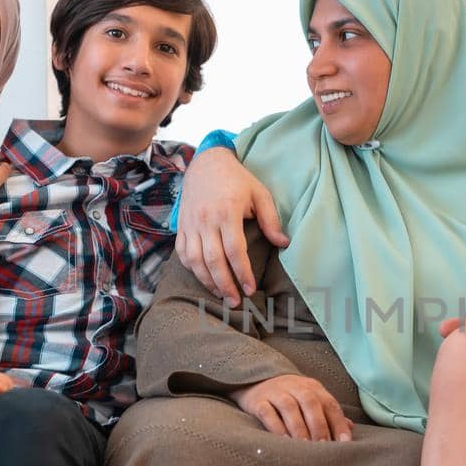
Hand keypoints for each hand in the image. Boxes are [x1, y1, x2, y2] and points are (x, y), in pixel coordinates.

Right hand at [176, 147, 288, 307]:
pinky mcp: (182, 226)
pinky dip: (192, 269)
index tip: (251, 288)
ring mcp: (190, 224)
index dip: (242, 272)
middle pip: (213, 261)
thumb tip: (283, 244)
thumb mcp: (260, 194)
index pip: (234, 250)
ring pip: (195, 261)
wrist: (206, 163)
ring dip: (207, 282)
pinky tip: (204, 279)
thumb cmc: (237, 180)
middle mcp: (205, 220)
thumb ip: (271, 220)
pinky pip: (182, 253)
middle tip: (236, 302)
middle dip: (224, 285)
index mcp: (227, 212)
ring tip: (221, 296)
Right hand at [231, 374, 353, 440]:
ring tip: (304, 446)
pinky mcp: (258, 401)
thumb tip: (350, 428)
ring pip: (289, 407)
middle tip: (322, 446)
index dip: (338, 423)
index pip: (329, 404)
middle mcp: (296, 387)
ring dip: (298, 428)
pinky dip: (275, 427)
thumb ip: (328, 414)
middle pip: (310, 403)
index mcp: (313, 388)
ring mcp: (275, 392)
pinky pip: (267, 412)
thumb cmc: (290, 397)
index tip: (344, 443)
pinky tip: (282, 441)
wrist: (255, 382)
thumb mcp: (310, 400)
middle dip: (318, 426)